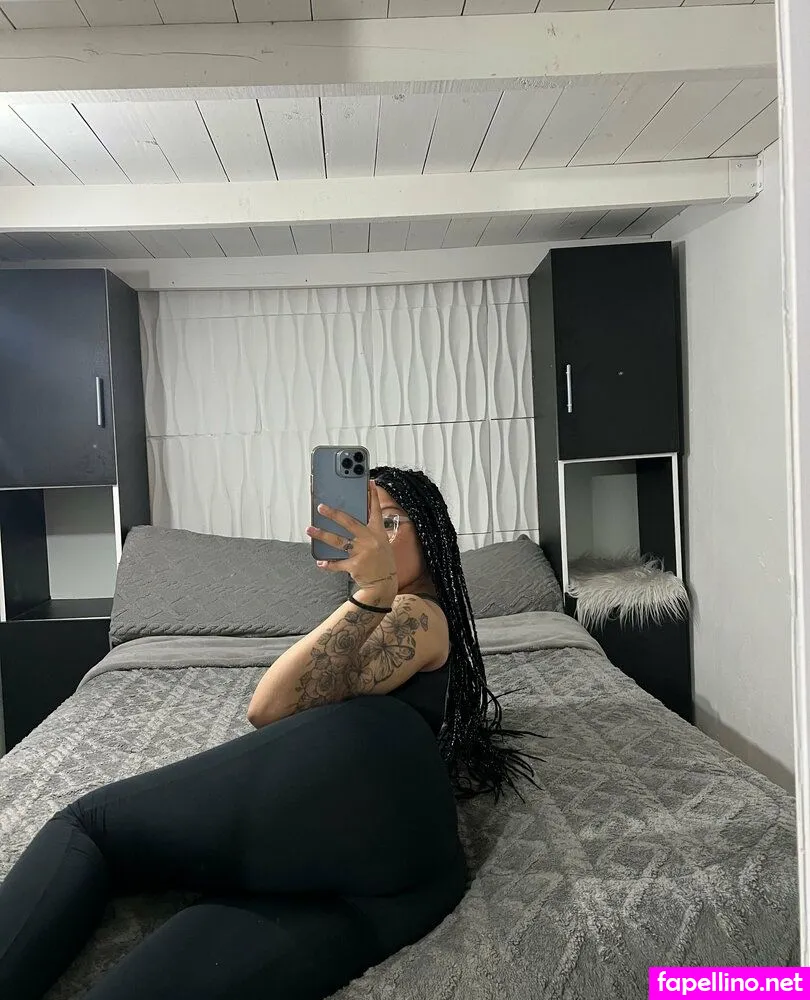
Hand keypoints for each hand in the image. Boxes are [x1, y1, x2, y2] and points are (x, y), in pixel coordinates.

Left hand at [306, 482, 397, 602]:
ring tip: (309, 529)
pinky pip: (337, 563)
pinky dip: (328, 564)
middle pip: (349, 522)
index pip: (375, 511)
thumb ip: (370, 532)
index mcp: (378, 533)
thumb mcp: (382, 544)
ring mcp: (362, 553)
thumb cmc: (382, 563)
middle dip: (333, 514)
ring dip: (322, 534)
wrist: (384, 585)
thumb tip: (353, 521)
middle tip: (321, 507)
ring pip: (338, 541)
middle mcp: (370, 541)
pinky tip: (320, 562)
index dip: (372, 496)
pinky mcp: (354, 566)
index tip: (369, 483)